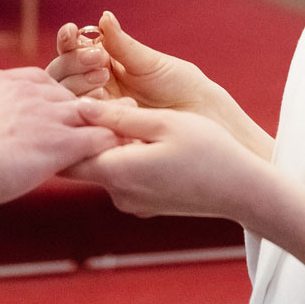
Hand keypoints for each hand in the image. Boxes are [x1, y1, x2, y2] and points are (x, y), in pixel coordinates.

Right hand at [0, 67, 119, 205]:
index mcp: (5, 82)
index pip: (41, 81)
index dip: (52, 96)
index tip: (57, 107)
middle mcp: (32, 92)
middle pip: (68, 95)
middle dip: (86, 104)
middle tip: (107, 113)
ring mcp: (49, 115)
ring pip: (90, 112)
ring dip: (110, 119)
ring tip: (130, 126)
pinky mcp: (61, 142)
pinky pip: (97, 139)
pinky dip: (113, 143)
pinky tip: (127, 151)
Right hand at [45, 11, 218, 112]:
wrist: (202, 118)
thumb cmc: (180, 85)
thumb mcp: (150, 63)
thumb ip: (123, 45)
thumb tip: (104, 17)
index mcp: (100, 65)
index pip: (72, 52)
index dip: (68, 42)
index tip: (71, 31)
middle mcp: (91, 90)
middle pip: (60, 76)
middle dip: (73, 64)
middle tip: (98, 61)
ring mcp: (94, 115)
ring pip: (65, 101)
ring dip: (77, 87)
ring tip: (102, 82)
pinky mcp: (100, 138)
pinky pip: (81, 127)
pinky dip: (88, 115)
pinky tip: (103, 107)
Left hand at [62, 102, 266, 221]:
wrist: (243, 191)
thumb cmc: (209, 152)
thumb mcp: (164, 122)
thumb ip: (118, 116)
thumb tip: (79, 107)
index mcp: (117, 172)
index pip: (64, 158)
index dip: (61, 130)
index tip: (68, 103)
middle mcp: (118, 194)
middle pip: (82, 162)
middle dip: (84, 133)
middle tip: (94, 99)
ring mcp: (132, 202)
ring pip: (104, 167)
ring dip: (108, 143)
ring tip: (124, 112)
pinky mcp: (146, 204)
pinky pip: (123, 177)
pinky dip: (125, 156)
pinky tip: (145, 136)